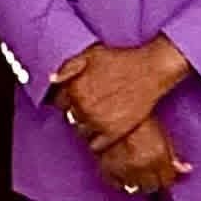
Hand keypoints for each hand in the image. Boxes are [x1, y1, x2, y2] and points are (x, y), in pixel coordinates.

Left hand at [51, 36, 189, 151]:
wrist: (150, 70)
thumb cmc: (120, 60)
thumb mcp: (90, 55)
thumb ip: (68, 67)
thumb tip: (51, 80)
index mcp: (74, 88)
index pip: (58, 101)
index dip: (68, 97)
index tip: (79, 95)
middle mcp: (83, 107)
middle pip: (69, 116)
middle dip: (78, 110)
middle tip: (94, 102)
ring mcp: (97, 122)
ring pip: (80, 131)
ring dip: (88, 124)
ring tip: (101, 113)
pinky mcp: (113, 133)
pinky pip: (95, 145)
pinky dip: (98, 138)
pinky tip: (106, 125)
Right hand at [95, 115, 190, 194]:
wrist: (113, 109)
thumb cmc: (139, 118)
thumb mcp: (161, 132)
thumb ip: (173, 154)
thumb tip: (186, 169)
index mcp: (157, 157)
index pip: (167, 181)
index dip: (166, 177)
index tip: (164, 172)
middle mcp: (141, 167)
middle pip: (151, 187)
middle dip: (152, 181)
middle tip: (150, 171)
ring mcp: (123, 170)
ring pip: (133, 188)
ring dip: (136, 182)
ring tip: (136, 171)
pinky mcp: (107, 168)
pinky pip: (116, 184)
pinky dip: (120, 181)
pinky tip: (123, 171)